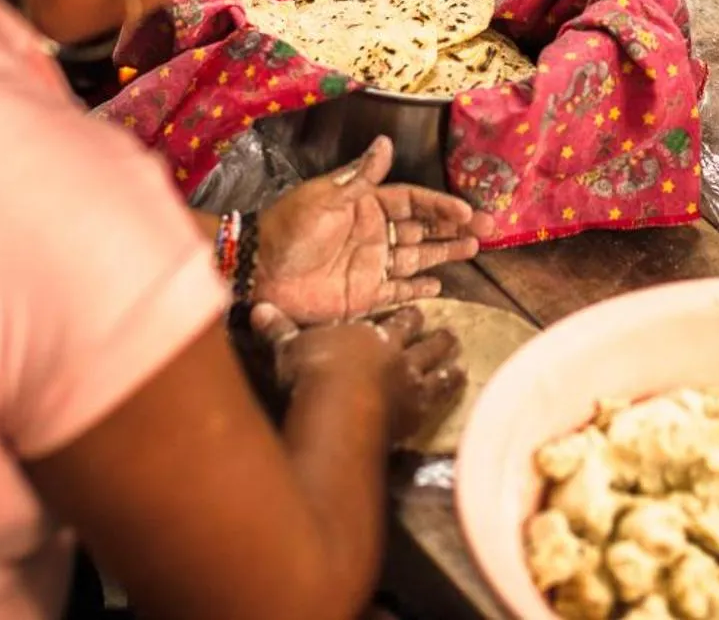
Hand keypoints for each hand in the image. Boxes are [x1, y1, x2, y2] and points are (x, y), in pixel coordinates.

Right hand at [251, 303, 466, 445]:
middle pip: (423, 341)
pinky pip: (442, 395)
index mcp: (371, 335)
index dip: (407, 317)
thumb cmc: (312, 372)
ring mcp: (411, 382)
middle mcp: (397, 354)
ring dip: (449, 362)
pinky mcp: (418, 410)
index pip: (395, 321)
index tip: (416, 312)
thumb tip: (257, 308)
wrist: (339, 405)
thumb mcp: (290, 348)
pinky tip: (461, 386)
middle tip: (448, 334)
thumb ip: (279, 329)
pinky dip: (453, 389)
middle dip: (435, 337)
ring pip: (438, 367)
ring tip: (459, 360)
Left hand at [255, 137, 495, 323]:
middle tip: (487, 229)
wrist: (259, 271)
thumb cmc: (290, 229)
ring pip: (417, 257)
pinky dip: (419, 289)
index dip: (440, 205)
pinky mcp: (364, 295)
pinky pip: (398, 292)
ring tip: (473, 248)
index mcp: (365, 205)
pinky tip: (440, 285)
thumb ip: (360, 177)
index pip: (412, 202)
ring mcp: (371, 265)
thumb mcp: (325, 198)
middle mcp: (374, 234)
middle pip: (422, 228)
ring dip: (445, 252)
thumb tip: (386, 142)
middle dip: (453, 227)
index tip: (466, 210)